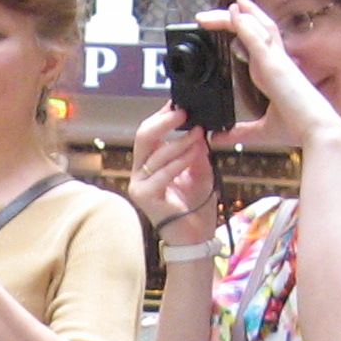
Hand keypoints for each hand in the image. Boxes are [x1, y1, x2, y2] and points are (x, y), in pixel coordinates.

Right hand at [130, 106, 218, 238]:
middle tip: (184, 112)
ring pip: (156, 152)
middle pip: (143, 136)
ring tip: (199, 135)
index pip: (149, 133)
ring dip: (181, 141)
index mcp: (149, 164)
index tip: (181, 103)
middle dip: (164, 121)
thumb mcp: (200, 171)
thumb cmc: (195, 207)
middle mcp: (140, 172)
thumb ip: (196, 151)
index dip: (163, 116)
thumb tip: (198, 129)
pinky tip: (195, 153)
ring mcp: (139, 185)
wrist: (195, 237)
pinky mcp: (145, 196)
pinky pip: (162, 172)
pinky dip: (181, 161)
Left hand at [202, 0, 340, 157]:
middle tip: (204, 17)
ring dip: (241, 14)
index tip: (221, 23)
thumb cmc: (296, 128)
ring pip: (259, 27)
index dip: (239, 30)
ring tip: (226, 2)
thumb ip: (238, 133)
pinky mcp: (277, 65)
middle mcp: (274, 61)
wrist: (315, 132)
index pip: (253, 42)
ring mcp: (277, 61)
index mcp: (271, 71)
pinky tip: (236, 14)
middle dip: (231, 18)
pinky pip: (260, 39)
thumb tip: (218, 138)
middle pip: (254, 29)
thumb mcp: (259, 131)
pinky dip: (247, 26)